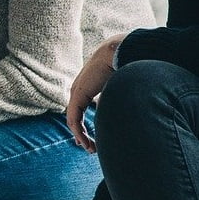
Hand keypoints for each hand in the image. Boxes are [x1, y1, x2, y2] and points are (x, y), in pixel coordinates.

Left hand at [65, 35, 123, 153]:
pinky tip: (84, 141)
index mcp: (87, 86)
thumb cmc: (123, 64)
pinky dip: (79, 131)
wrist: (117, 51)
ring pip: (74, 120)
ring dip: (82, 136)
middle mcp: (79, 89)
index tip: (89, 138)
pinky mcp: (77, 96)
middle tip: (89, 147)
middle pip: (76, 116)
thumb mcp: (119, 85)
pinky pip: (74, 118)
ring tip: (91, 149)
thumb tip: (124, 108)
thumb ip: (116, 96)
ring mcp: (76, 92)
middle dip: (81, 133)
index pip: (81, 108)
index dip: (84, 125)